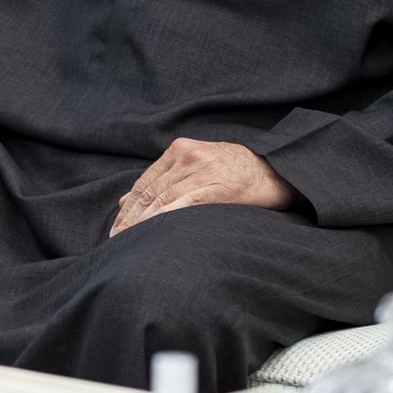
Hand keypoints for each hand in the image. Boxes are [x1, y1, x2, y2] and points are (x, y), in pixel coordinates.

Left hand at [109, 137, 294, 236]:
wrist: (277, 169)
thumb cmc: (235, 172)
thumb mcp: (196, 168)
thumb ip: (163, 181)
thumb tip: (125, 201)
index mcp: (179, 151)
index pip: (145, 183)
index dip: (128, 209)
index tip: (116, 229)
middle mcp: (187, 156)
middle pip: (150, 192)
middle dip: (131, 219)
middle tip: (117, 240)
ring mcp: (203, 169)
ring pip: (164, 198)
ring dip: (144, 222)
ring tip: (131, 242)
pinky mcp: (219, 185)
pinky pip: (187, 202)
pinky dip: (168, 217)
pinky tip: (157, 231)